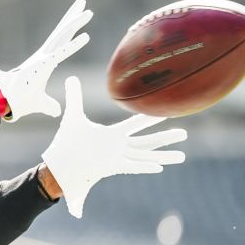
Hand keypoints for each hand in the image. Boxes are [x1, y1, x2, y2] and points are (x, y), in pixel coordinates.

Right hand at [0, 0, 91, 121]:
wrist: (4, 104)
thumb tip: (57, 110)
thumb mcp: (40, 103)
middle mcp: (43, 56)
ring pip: (62, 37)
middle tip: (83, 3)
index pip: (60, 42)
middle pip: (61, 32)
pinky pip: (61, 53)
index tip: (77, 16)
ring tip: (88, 12)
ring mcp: (43, 59)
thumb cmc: (18, 102)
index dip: (69, 29)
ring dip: (75, 23)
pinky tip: (86, 37)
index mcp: (44, 62)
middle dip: (72, 17)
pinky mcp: (43, 66)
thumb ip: (50, 105)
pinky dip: (73, 45)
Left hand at [41, 77, 187, 217]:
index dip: (149, 118)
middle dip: (165, 137)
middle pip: (147, 141)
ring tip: (182, 156)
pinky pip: (132, 167)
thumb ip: (74, 96)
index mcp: (112, 136)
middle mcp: (118, 148)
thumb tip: (70, 76)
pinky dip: (144, 166)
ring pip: (145, 155)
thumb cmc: (66, 144)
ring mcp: (117, 159)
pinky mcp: (111, 168)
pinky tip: (160, 167)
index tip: (164, 113)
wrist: (59, 164)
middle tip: (185, 134)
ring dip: (163, 156)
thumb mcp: (72, 116)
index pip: (135, 124)